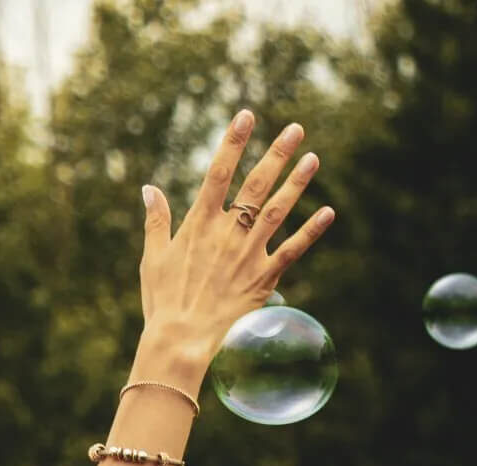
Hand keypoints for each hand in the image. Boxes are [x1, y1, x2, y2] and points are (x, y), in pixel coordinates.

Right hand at [135, 109, 333, 364]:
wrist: (181, 340)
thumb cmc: (162, 301)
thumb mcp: (153, 258)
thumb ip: (156, 220)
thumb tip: (149, 188)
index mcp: (198, 224)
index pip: (218, 172)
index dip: (233, 142)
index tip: (246, 115)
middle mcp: (227, 233)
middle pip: (256, 184)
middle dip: (276, 154)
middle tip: (296, 129)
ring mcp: (248, 254)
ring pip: (277, 210)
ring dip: (297, 183)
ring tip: (313, 158)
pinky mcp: (263, 278)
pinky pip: (292, 250)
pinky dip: (310, 231)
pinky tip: (327, 212)